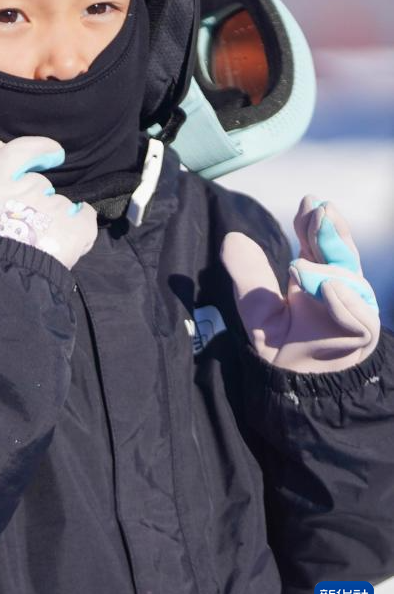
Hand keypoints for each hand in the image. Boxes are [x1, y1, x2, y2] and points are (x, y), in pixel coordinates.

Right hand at [0, 137, 97, 269]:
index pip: (19, 151)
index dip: (39, 149)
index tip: (53, 155)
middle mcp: (28, 188)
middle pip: (40, 184)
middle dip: (34, 199)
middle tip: (20, 225)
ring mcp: (55, 207)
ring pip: (60, 203)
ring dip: (52, 217)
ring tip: (36, 241)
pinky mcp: (75, 227)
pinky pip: (84, 216)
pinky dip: (78, 224)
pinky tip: (62, 239)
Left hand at [221, 196, 379, 372]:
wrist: (298, 391)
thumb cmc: (282, 349)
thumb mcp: (258, 309)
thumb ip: (248, 276)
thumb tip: (233, 238)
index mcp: (317, 278)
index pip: (319, 243)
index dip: (314, 223)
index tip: (307, 202)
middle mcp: (339, 288)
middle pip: (341, 253)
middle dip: (330, 231)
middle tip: (320, 208)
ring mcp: (354, 309)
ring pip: (350, 280)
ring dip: (328, 267)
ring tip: (299, 266)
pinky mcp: (362, 334)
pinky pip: (359, 315)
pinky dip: (344, 300)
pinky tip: (329, 286)